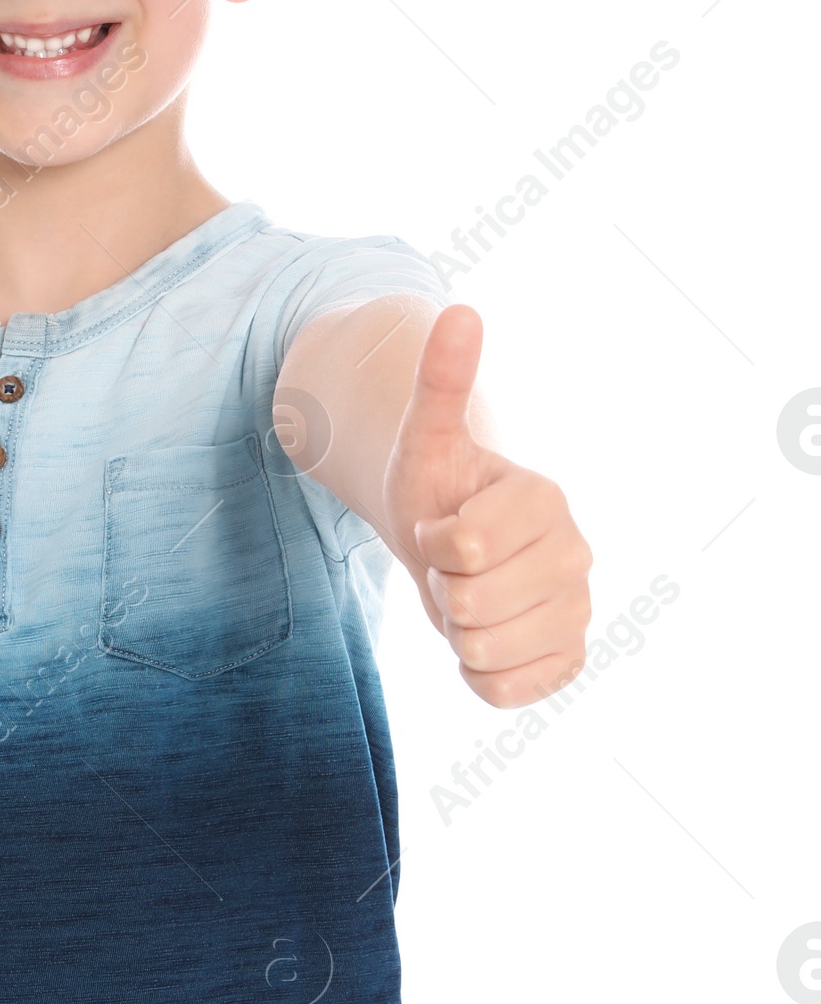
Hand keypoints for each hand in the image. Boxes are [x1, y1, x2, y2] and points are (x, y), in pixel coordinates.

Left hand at [383, 303, 592, 708]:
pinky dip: (480, 676)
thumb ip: (440, 383)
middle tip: (454, 566)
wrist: (452, 546)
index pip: (462, 548)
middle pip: (470, 607)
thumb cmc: (436, 490)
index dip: (433, 543)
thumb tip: (459, 311)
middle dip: (442, 589)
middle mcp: (577, 555)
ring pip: (483, 652)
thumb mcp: (425, 439)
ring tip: (469, 596)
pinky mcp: (571, 659)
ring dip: (456, 632)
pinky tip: (487, 638)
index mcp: (546, 499)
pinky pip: (505, 693)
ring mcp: (579, 610)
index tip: (445, 525)